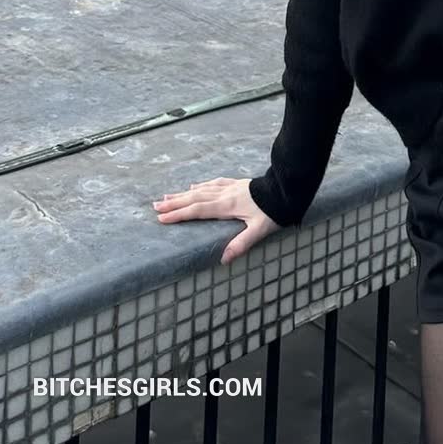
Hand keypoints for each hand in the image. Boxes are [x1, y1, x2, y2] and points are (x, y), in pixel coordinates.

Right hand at [151, 177, 278, 263]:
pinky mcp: (236, 184)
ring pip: (201, 189)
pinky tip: (194, 186)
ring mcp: (230, 187)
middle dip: (174, 203)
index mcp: (227, 206)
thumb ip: (241, 244)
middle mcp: (224, 195)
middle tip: (155, 206)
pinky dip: (200, 186)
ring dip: (183, 194)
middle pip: (194, 198)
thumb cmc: (274, 211)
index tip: (161, 218)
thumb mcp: (259, 230)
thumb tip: (223, 260)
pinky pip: (213, 183)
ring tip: (167, 196)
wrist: (286, 189)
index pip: (198, 211)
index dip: (179, 214)